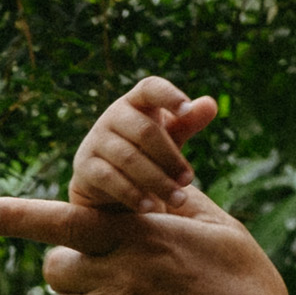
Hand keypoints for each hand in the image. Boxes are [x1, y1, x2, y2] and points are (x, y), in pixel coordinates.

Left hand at [0, 185, 295, 294]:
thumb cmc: (246, 294)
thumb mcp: (224, 234)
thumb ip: (182, 206)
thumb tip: (161, 183)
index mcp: (140, 237)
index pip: (65, 221)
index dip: (18, 216)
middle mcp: (117, 277)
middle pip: (56, 269)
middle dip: (71, 270)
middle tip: (104, 276)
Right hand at [70, 76, 221, 210]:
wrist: (106, 185)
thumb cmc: (145, 153)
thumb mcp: (168, 137)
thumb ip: (187, 123)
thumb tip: (210, 104)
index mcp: (136, 102)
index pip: (151, 88)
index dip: (168, 95)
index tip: (187, 110)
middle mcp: (113, 116)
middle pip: (145, 131)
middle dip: (170, 158)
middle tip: (189, 180)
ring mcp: (96, 140)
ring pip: (129, 158)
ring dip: (157, 180)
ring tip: (178, 199)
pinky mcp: (85, 166)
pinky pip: (110, 178)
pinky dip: (132, 194)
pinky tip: (150, 206)